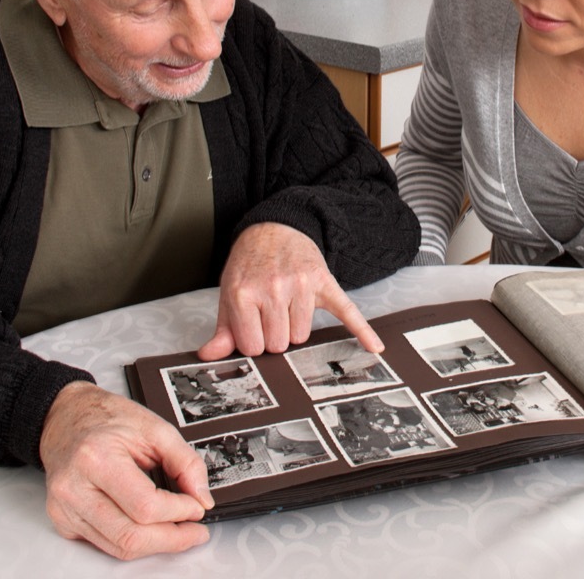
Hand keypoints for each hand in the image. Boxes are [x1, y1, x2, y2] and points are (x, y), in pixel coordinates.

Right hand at [40, 381, 213, 559]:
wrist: (67, 417)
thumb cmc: (107, 418)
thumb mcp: (155, 428)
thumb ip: (185, 462)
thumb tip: (202, 497)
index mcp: (97, 458)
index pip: (145, 506)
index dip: (179, 512)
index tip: (197, 507)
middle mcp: (75, 488)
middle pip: (131, 536)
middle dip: (172, 539)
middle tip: (195, 531)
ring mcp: (65, 509)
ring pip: (118, 547)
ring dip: (155, 545)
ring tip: (178, 532)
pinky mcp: (64, 521)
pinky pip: (105, 544)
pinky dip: (133, 540)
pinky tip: (149, 527)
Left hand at [197, 222, 381, 360]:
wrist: (276, 228)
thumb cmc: (251, 264)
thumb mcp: (229, 292)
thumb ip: (223, 328)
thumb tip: (208, 355)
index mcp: (244, 293)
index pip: (253, 347)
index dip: (254, 341)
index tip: (253, 327)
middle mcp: (272, 289)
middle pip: (279, 345)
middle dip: (275, 336)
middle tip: (270, 315)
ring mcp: (300, 285)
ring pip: (302, 336)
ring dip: (296, 328)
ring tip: (288, 307)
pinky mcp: (324, 282)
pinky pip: (346, 311)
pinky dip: (362, 330)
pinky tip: (374, 346)